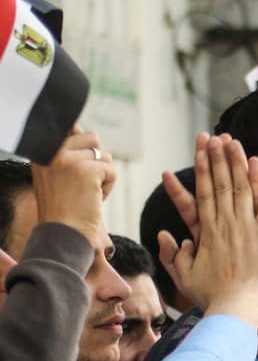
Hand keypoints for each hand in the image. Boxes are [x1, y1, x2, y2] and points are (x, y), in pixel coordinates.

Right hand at [31, 128, 115, 242]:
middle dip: (96, 162)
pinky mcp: (86, 170)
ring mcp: (67, 159)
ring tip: (86, 193)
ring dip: (102, 176)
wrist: (63, 234)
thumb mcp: (57, 175)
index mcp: (41, 151)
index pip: (70, 130)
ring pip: (104, 155)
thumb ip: (66, 150)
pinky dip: (108, 187)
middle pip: (92, 139)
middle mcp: (51, 151)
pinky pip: (111, 170)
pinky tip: (93, 199)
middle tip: (83, 185)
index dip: (83, 147)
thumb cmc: (64, 209)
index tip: (79, 170)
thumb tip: (77, 126)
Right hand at [157, 134, 257, 322]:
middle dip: (218, 157)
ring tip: (236, 142)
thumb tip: (164, 234)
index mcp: (205, 230)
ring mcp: (246, 227)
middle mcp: (225, 223)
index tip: (200, 149)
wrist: (238, 308)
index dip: (202, 168)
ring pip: (243, 188)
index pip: (203, 191)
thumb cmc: (211, 295)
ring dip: (240, 163)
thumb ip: (172, 254)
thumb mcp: (183, 275)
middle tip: (215, 135)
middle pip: (221, 183)